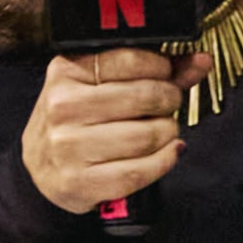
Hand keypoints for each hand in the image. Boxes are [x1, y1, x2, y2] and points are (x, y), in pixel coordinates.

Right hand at [21, 44, 208, 214]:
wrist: (40, 170)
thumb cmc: (77, 122)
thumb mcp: (102, 86)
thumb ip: (153, 71)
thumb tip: (201, 61)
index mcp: (66, 72)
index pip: (132, 60)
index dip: (162, 68)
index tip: (166, 76)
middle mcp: (63, 107)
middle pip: (145, 97)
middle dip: (168, 101)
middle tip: (167, 106)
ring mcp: (69, 147)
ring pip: (147, 136)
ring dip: (168, 133)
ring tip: (162, 131)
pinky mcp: (80, 182)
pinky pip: (140, 171)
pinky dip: (164, 161)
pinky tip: (165, 153)